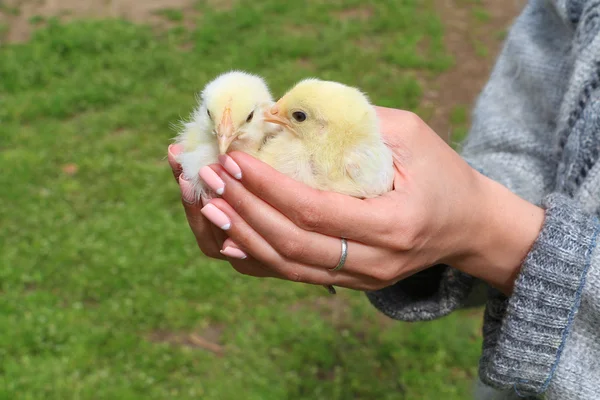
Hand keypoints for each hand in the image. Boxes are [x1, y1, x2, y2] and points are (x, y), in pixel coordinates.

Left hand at [172, 107, 544, 293]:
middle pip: (292, 244)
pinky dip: (258, 258)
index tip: (234, 161)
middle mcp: (374, 262)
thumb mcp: (411, 135)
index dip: (268, 188)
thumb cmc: (442, 173)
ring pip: (288, 266)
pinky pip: (295, 275)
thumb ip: (356, 123)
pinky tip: (228, 238)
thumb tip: (289, 113)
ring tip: (208, 205)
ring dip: (242, 235)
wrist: (468, 226)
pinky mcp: (351, 282)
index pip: (314, 210)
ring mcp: (361, 279)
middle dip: (244, 210)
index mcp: (394, 225)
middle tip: (210, 178)